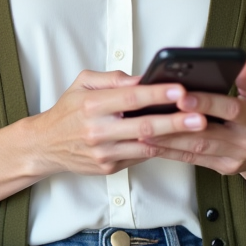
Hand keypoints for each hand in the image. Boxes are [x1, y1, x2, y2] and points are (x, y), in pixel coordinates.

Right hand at [24, 69, 191, 176]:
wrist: (46, 145)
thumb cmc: (68, 111)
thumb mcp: (83, 83)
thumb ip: (112, 79)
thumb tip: (142, 78)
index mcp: (92, 104)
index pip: (130, 97)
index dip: (156, 94)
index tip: (178, 89)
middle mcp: (97, 130)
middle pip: (142, 126)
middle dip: (174, 121)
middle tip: (199, 117)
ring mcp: (103, 152)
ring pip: (144, 146)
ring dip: (173, 138)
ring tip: (197, 130)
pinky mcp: (108, 168)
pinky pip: (138, 157)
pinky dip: (158, 149)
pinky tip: (176, 141)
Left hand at [137, 60, 245, 178]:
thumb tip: (241, 62)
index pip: (231, 109)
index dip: (206, 103)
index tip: (183, 96)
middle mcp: (245, 142)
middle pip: (208, 133)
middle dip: (178, 124)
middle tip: (152, 114)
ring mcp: (232, 158)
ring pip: (195, 149)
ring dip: (167, 140)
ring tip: (143, 128)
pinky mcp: (220, 167)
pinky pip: (192, 159)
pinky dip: (170, 151)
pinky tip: (151, 143)